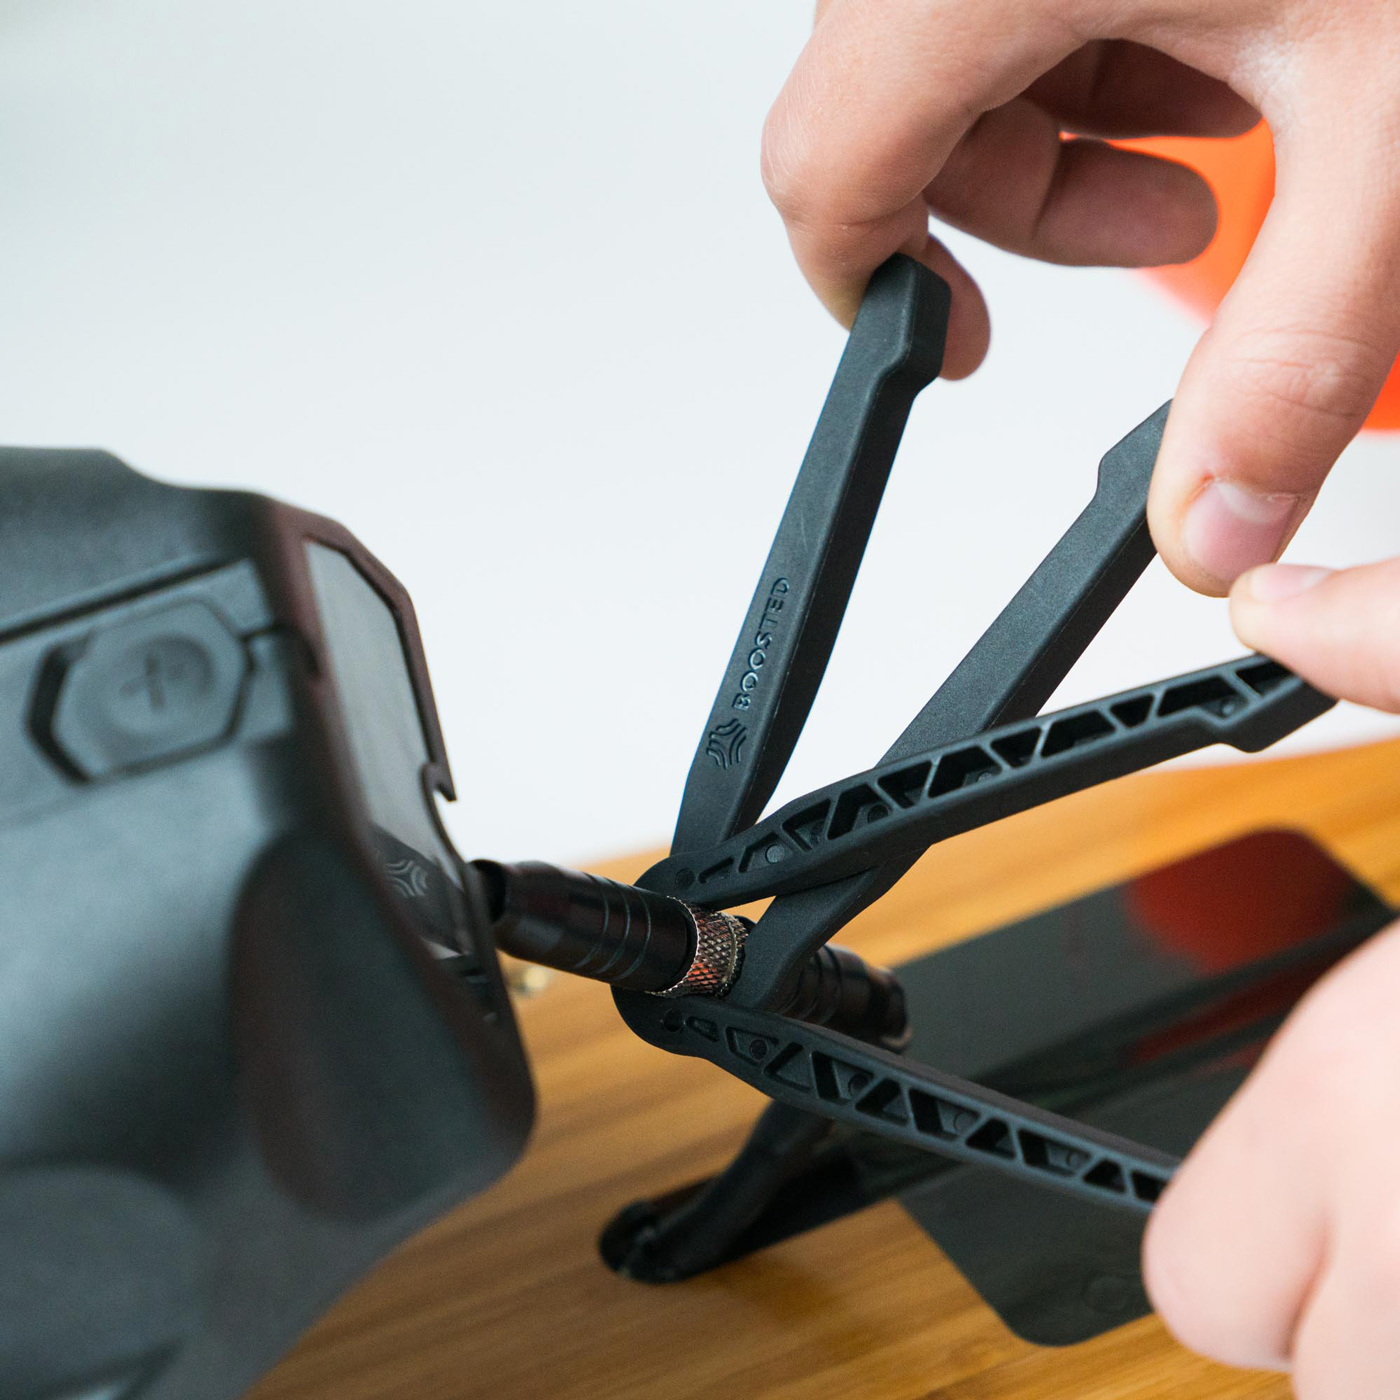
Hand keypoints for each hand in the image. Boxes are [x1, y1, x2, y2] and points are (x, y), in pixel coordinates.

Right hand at [762, 0, 1399, 595]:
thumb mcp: (1392, 114)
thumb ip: (1294, 348)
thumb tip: (1214, 526)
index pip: (825, 172)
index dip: (869, 287)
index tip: (947, 343)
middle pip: (893, 107)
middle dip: (1025, 198)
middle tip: (1176, 220)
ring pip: (952, 30)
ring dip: (1074, 103)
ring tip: (1237, 109)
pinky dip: (1101, 15)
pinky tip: (1233, 18)